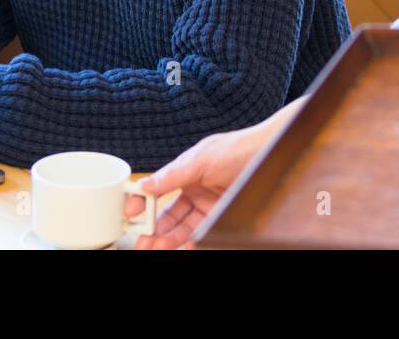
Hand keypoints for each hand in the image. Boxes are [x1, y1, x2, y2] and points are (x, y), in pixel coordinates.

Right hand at [125, 96, 306, 248]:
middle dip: (152, 230)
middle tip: (142, 242)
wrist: (268, 154)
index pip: (157, 191)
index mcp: (184, 173)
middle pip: (167, 215)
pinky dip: (189, 242)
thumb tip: (146, 185)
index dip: (142, 203)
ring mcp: (207, 206)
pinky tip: (180, 247)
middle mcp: (194, 190)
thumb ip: (172, 175)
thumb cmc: (236, 149)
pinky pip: (200, 234)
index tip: (130, 215)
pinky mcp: (221, 217)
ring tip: (155, 248)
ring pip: (181, 228)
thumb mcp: (200, 159)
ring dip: (167, 240)